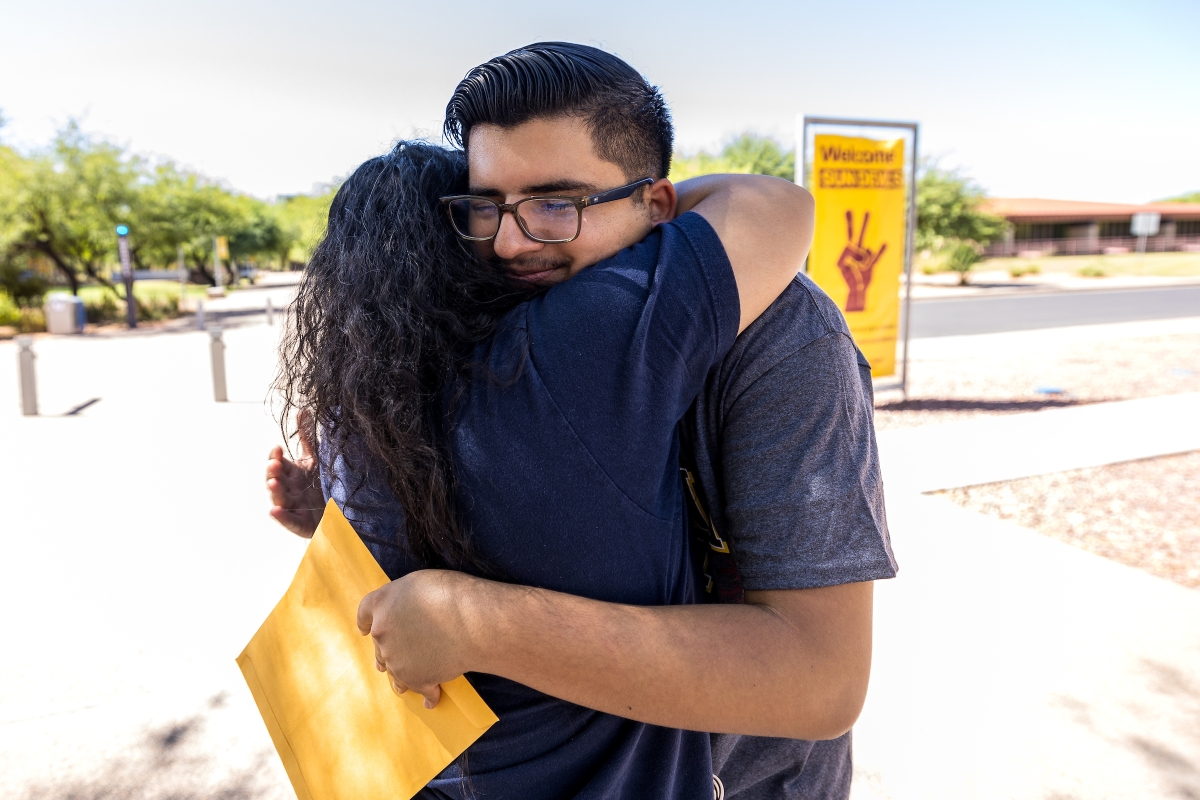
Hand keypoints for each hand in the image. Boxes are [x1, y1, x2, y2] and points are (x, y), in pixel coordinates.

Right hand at [266, 408, 324, 537]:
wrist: (337, 515)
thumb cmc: (320, 485)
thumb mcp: (315, 460)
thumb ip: (307, 438)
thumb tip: (303, 410)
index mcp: (291, 474)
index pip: (279, 463)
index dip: (276, 457)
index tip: (278, 448)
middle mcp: (289, 490)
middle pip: (276, 480)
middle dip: (273, 471)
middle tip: (274, 463)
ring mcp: (293, 507)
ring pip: (279, 499)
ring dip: (275, 491)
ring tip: (273, 482)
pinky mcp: (300, 524)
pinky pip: (289, 521)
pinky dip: (281, 517)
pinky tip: (274, 511)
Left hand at [357, 570, 479, 708]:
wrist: (471, 621)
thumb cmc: (450, 594)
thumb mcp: (417, 583)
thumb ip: (402, 598)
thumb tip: (405, 610)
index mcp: (382, 605)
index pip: (365, 612)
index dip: (364, 621)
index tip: (364, 629)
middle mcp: (382, 633)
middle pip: (379, 645)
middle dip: (385, 650)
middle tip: (393, 656)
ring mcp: (397, 659)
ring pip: (395, 671)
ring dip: (400, 677)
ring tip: (404, 687)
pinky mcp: (416, 679)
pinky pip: (421, 690)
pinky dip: (428, 696)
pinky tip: (431, 701)